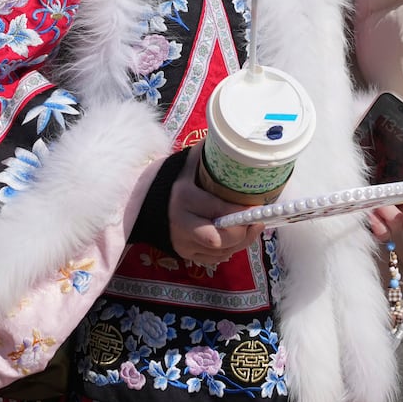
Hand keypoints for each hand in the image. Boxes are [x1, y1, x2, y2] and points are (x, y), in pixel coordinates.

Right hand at [169, 144, 264, 265]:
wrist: (145, 203)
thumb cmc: (172, 180)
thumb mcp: (187, 164)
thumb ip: (208, 154)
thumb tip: (234, 142)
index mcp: (184, 198)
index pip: (217, 208)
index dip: (240, 211)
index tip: (258, 207)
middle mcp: (182, 224)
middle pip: (217, 238)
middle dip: (242, 233)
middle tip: (257, 221)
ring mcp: (182, 242)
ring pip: (218, 251)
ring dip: (240, 243)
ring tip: (253, 228)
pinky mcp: (184, 253)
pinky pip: (213, 259)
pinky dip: (229, 250)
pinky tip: (238, 237)